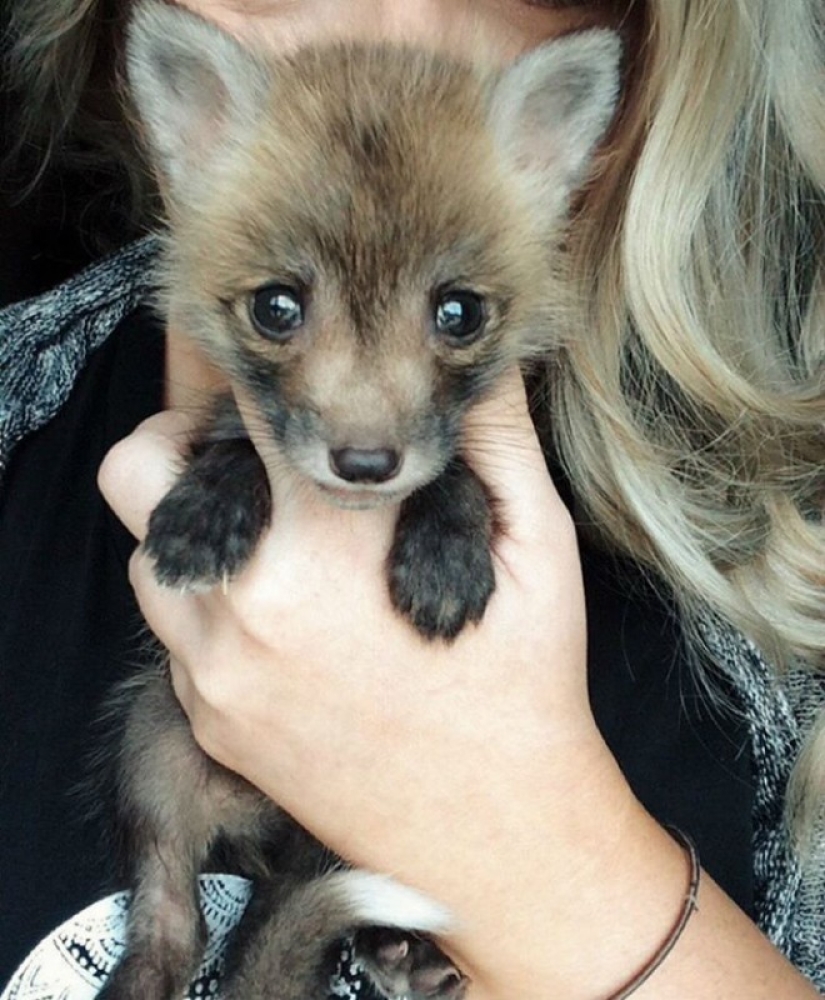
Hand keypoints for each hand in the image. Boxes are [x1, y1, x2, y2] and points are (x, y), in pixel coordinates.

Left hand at [98, 371, 815, 999]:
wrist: (496, 835)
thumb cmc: (523, 686)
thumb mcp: (536, 547)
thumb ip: (496, 436)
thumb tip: (478, 356)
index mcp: (331, 540)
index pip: (236, 407)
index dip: (249, 367)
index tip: (269, 362)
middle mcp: (247, 602)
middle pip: (144, 467)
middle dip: (189, 439)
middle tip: (259, 452)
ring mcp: (212, 671)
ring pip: (150, 553)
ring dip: (199, 528)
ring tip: (281, 542)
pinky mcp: (205, 721)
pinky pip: (174, 632)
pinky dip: (213, 604)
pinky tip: (286, 620)